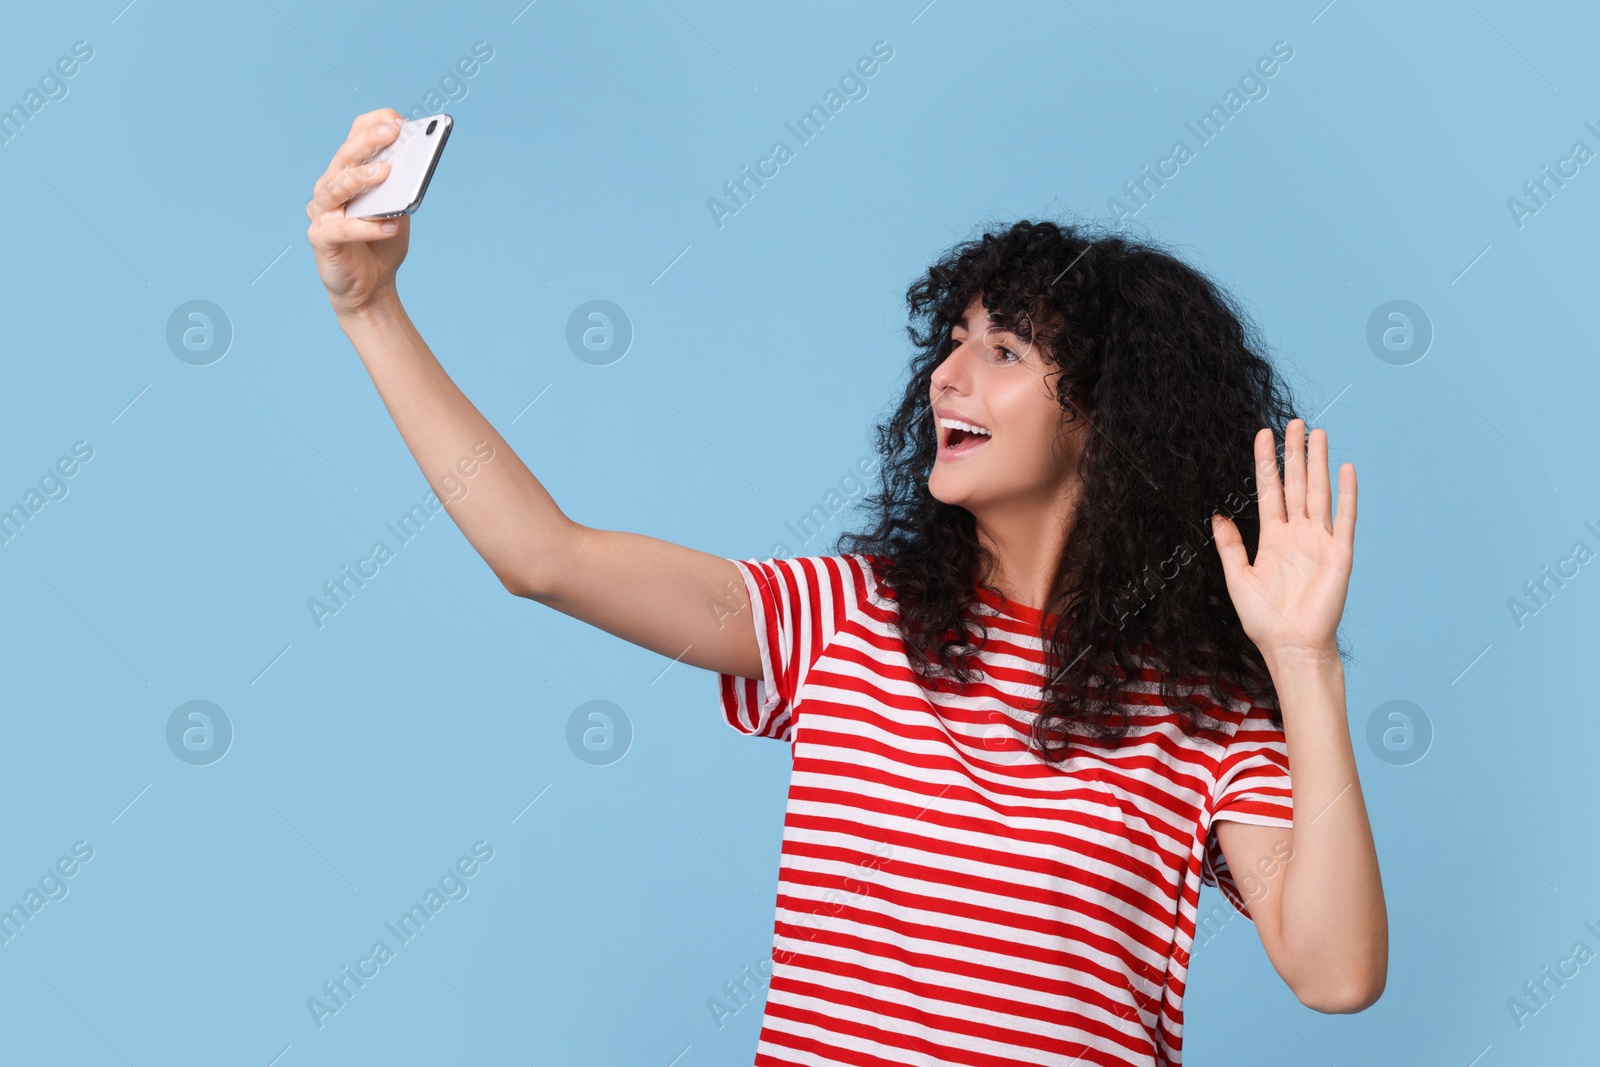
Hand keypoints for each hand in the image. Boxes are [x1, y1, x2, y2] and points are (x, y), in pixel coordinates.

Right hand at [305, 108, 409, 316]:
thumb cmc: (382, 243)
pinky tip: (391, 225)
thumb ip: (402, 188)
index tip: (397, 120)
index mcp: (348, 174)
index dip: (373, 125)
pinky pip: (344, 228)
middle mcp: (330, 187)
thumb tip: (415, 164)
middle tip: (393, 133)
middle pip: (345, 157)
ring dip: (362, 177)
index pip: (355, 137)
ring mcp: (323, 211)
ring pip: (337, 186)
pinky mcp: (321, 238)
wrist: (370, 287)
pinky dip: (369, 227)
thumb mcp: (399, 210)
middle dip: (369, 141)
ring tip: (387, 172)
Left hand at [1211, 419, 1355, 665]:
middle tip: (1294, 422)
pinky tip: (1346, 469)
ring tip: (1318, 434)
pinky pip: (1344, 518)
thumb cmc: (1264, 619)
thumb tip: (1216, 515)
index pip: (1269, 490)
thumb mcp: (1238, 578)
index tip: (1262, 434)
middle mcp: (1297, 534)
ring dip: (1319, 463)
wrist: (1291, 646)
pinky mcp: (1340, 554)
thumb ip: (1230, 545)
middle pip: (1295, 484)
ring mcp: (1320, 541)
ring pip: (1318, 493)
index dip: (1265, 462)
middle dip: (1294, 453)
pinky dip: (1347, 493)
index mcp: (1272, 538)